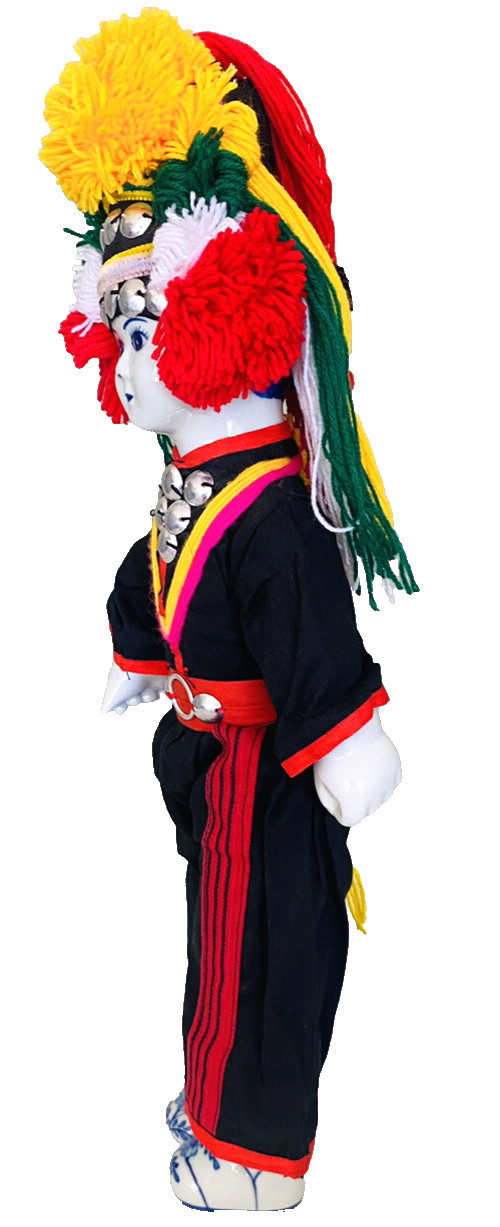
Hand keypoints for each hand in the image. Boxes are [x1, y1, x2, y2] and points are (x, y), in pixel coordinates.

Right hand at [101, 661, 166, 714]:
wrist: (145, 660)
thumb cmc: (126, 673)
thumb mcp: (113, 692)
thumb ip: (109, 703)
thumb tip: (105, 710)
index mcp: (120, 681)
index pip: (119, 698)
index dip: (120, 706)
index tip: (122, 709)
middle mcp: (133, 680)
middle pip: (134, 699)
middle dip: (135, 700)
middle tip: (135, 697)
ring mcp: (147, 679)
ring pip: (147, 697)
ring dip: (147, 698)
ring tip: (146, 692)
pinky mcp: (160, 678)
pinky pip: (160, 692)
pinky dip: (157, 693)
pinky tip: (154, 690)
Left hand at [313, 710, 401, 825]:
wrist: (351, 727)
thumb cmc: (332, 754)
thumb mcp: (321, 784)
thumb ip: (331, 804)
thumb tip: (342, 809)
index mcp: (356, 805)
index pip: (348, 819)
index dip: (338, 806)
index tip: (333, 789)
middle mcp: (375, 799)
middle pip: (365, 810)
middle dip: (355, 799)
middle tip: (344, 776)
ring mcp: (388, 784)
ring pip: (379, 798)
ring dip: (370, 790)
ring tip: (357, 770)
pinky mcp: (396, 770)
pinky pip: (390, 784)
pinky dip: (382, 779)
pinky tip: (371, 767)